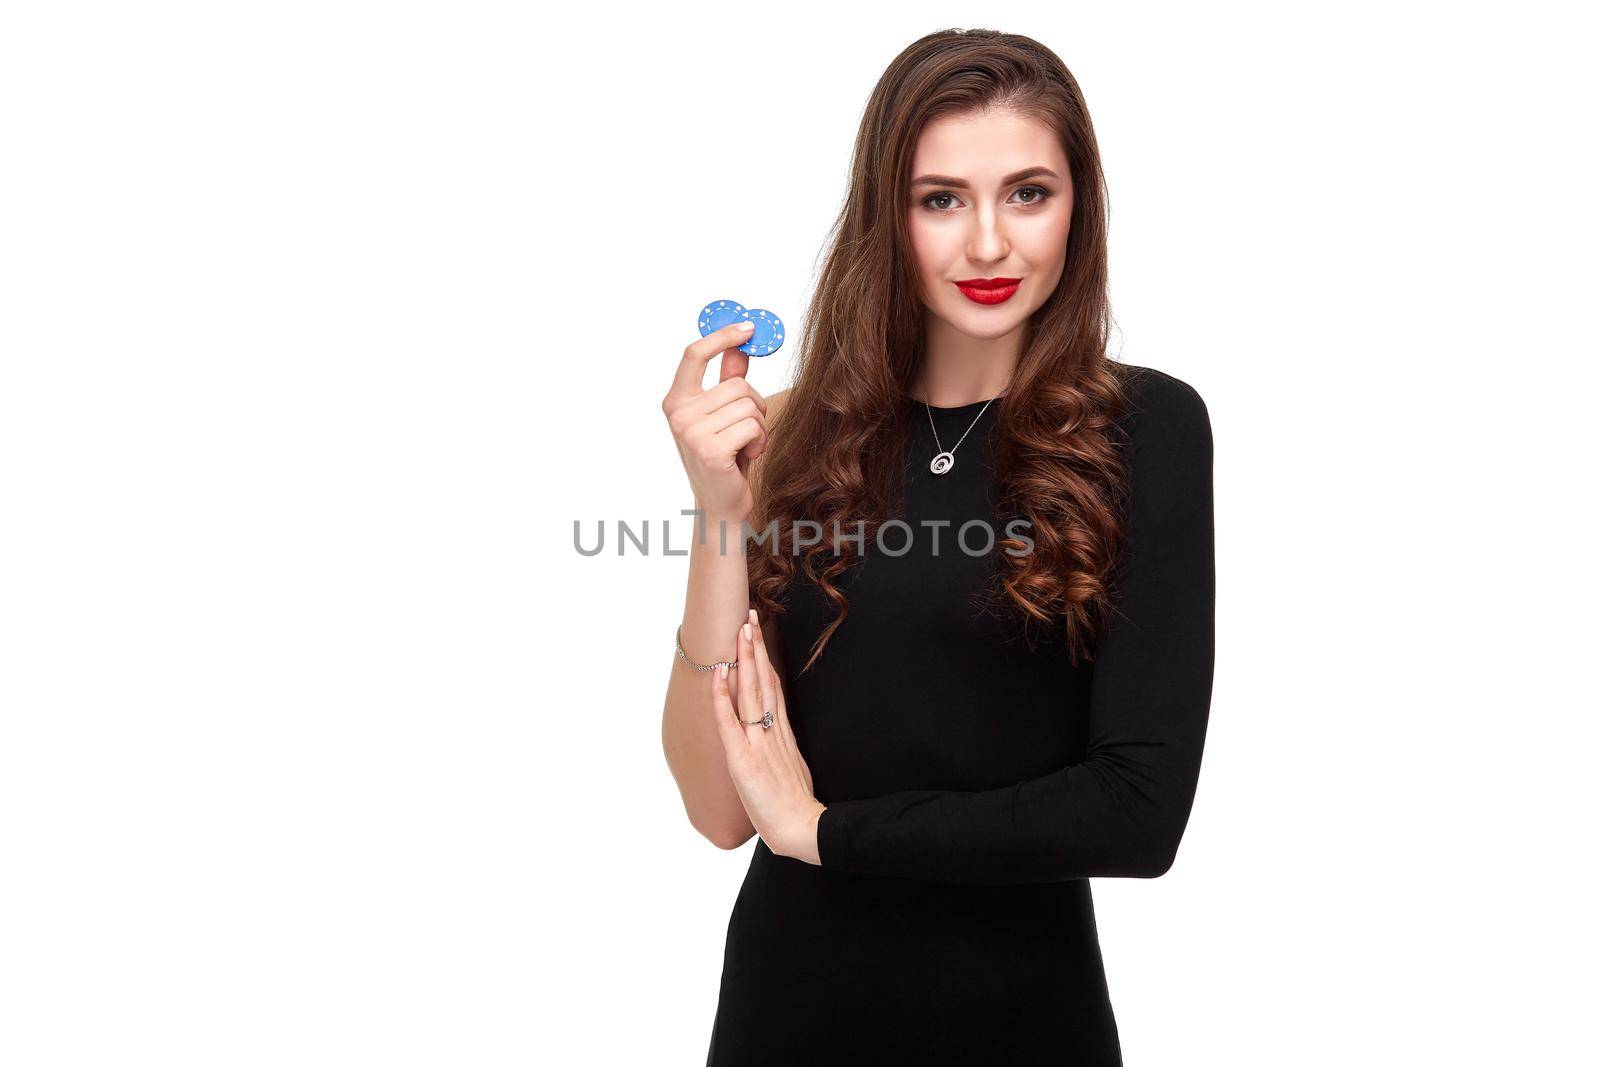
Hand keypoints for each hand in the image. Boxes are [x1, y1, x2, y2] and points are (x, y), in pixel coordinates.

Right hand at [661, 320, 769, 522]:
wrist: (721, 504)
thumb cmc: (724, 457)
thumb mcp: (723, 415)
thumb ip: (728, 380)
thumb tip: (740, 346)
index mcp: (676, 400)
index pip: (694, 354)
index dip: (721, 336)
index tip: (748, 327)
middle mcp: (678, 413)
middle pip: (737, 384)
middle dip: (755, 405)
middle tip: (748, 429)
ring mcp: (691, 432)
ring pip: (749, 405)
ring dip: (759, 426)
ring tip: (745, 445)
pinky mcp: (710, 450)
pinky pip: (752, 426)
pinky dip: (760, 441)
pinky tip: (748, 456)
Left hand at [710, 608, 824, 864]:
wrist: (803, 830)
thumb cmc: (796, 808)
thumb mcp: (793, 770)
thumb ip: (782, 751)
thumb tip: (775, 742)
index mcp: (783, 734)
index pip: (774, 688)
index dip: (766, 660)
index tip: (760, 635)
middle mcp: (772, 732)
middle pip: (764, 681)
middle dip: (756, 647)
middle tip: (751, 615)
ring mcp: (758, 743)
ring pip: (751, 692)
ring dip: (745, 659)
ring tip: (742, 629)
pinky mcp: (744, 760)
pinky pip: (730, 722)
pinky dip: (723, 696)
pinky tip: (720, 673)